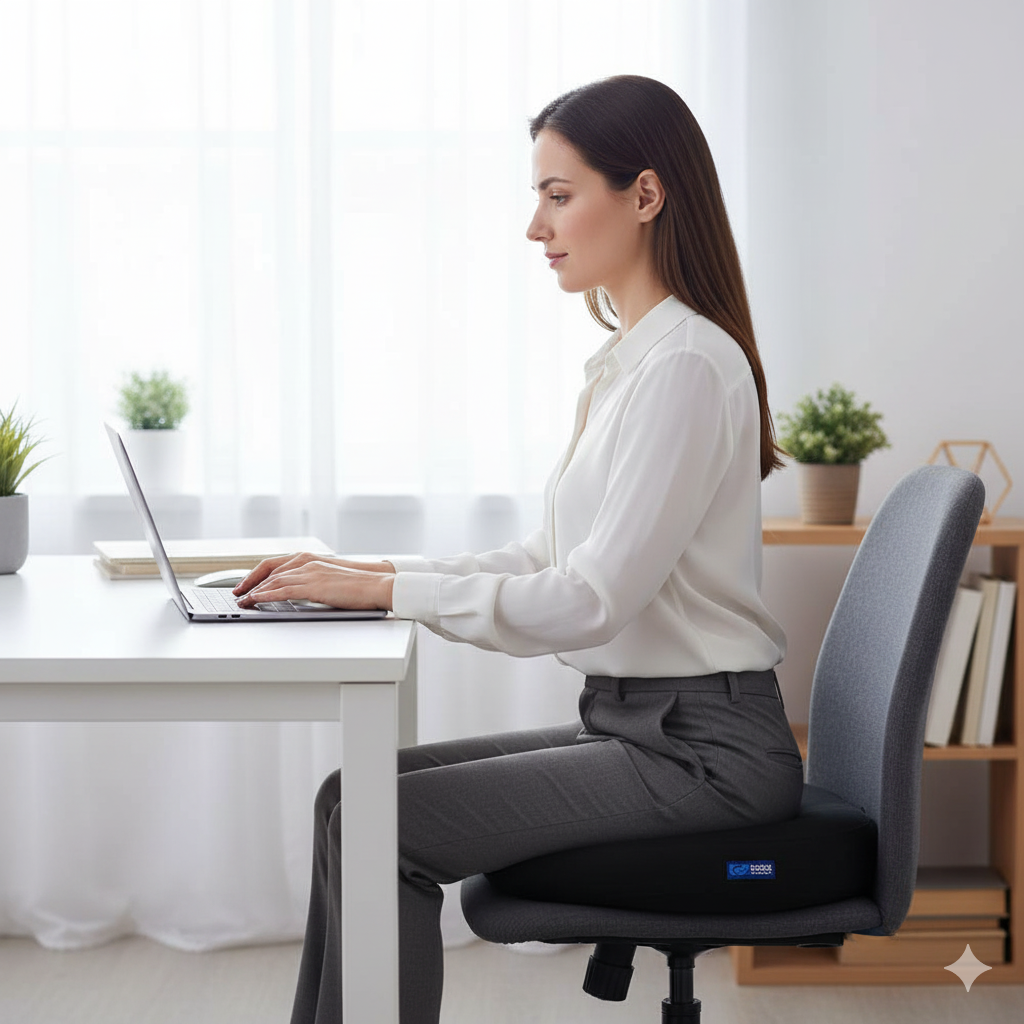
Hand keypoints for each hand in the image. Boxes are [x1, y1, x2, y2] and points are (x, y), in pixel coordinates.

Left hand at [233, 553, 394, 596]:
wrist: (376, 585)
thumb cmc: (359, 586)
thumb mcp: (331, 581)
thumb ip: (313, 583)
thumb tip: (301, 594)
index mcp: (311, 560)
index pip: (277, 565)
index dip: (259, 574)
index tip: (248, 584)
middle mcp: (307, 563)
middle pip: (270, 571)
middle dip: (251, 583)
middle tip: (238, 593)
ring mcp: (310, 573)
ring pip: (273, 581)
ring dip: (255, 591)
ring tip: (243, 601)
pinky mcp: (313, 586)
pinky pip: (282, 590)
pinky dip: (266, 595)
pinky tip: (256, 601)